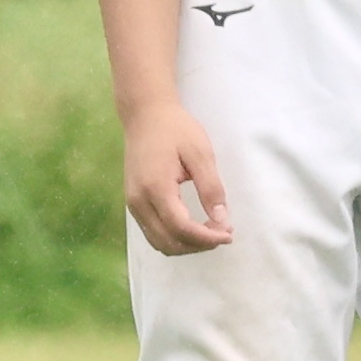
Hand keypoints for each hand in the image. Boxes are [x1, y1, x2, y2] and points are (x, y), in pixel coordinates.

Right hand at [123, 101, 232, 254]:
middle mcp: (139, 201)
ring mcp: (133, 203)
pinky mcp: (133, 203)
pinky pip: (152, 232)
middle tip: (223, 233)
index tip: (228, 235)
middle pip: (168, 241)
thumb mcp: (200, 153)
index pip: (181, 227)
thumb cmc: (175, 129)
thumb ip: (211, 188)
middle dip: (198, 245)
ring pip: (158, 242)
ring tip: (210, 232)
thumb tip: (222, 219)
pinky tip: (192, 228)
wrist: (145, 115)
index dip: (206, 238)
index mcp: (156, 187)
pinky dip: (174, 238)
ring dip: (186, 245)